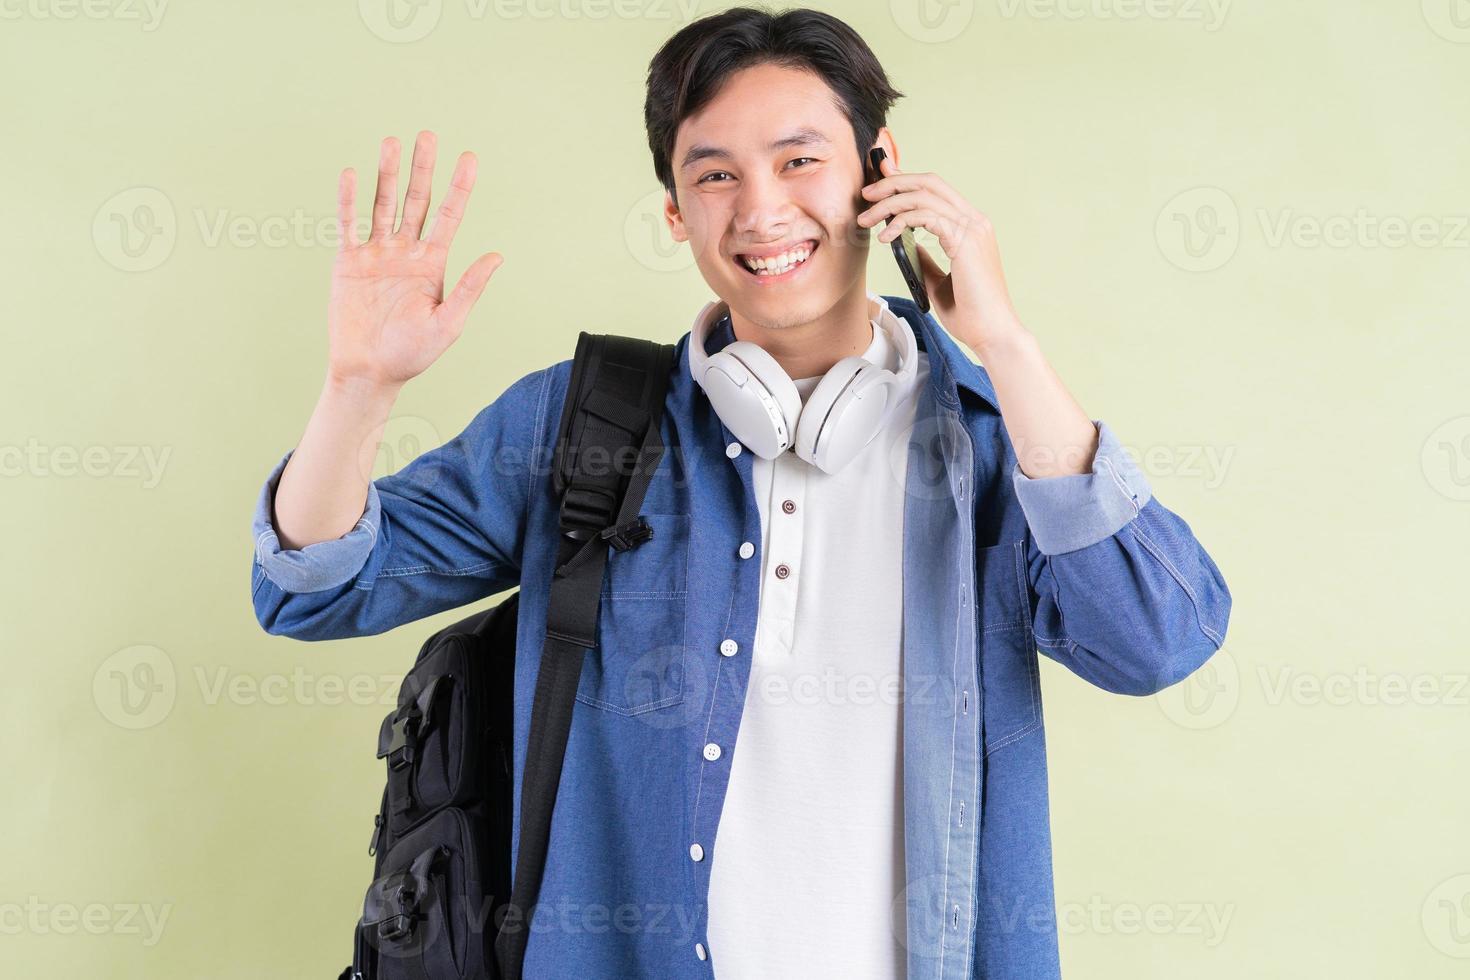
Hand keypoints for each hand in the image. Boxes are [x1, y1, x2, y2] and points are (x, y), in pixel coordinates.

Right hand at [326, 131, 503, 391]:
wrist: (370, 372)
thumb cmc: (412, 354)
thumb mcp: (448, 323)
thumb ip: (469, 288)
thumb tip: (496, 256)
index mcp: (433, 264)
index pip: (449, 216)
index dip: (460, 188)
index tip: (469, 158)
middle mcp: (406, 252)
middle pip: (416, 201)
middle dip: (423, 169)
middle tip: (428, 135)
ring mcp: (376, 253)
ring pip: (383, 204)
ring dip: (388, 174)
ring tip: (393, 142)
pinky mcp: (348, 262)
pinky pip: (349, 224)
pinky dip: (349, 199)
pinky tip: (351, 173)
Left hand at [856, 154, 1024, 355]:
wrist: (993, 334)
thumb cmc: (971, 314)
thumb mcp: (938, 283)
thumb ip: (926, 261)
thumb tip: (909, 246)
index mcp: (971, 227)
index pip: (936, 190)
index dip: (906, 181)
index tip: (879, 187)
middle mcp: (974, 221)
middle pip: (929, 182)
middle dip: (893, 182)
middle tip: (867, 194)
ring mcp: (972, 227)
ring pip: (923, 196)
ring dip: (889, 203)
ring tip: (866, 219)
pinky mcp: (965, 239)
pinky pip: (925, 215)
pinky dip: (900, 221)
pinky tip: (885, 236)